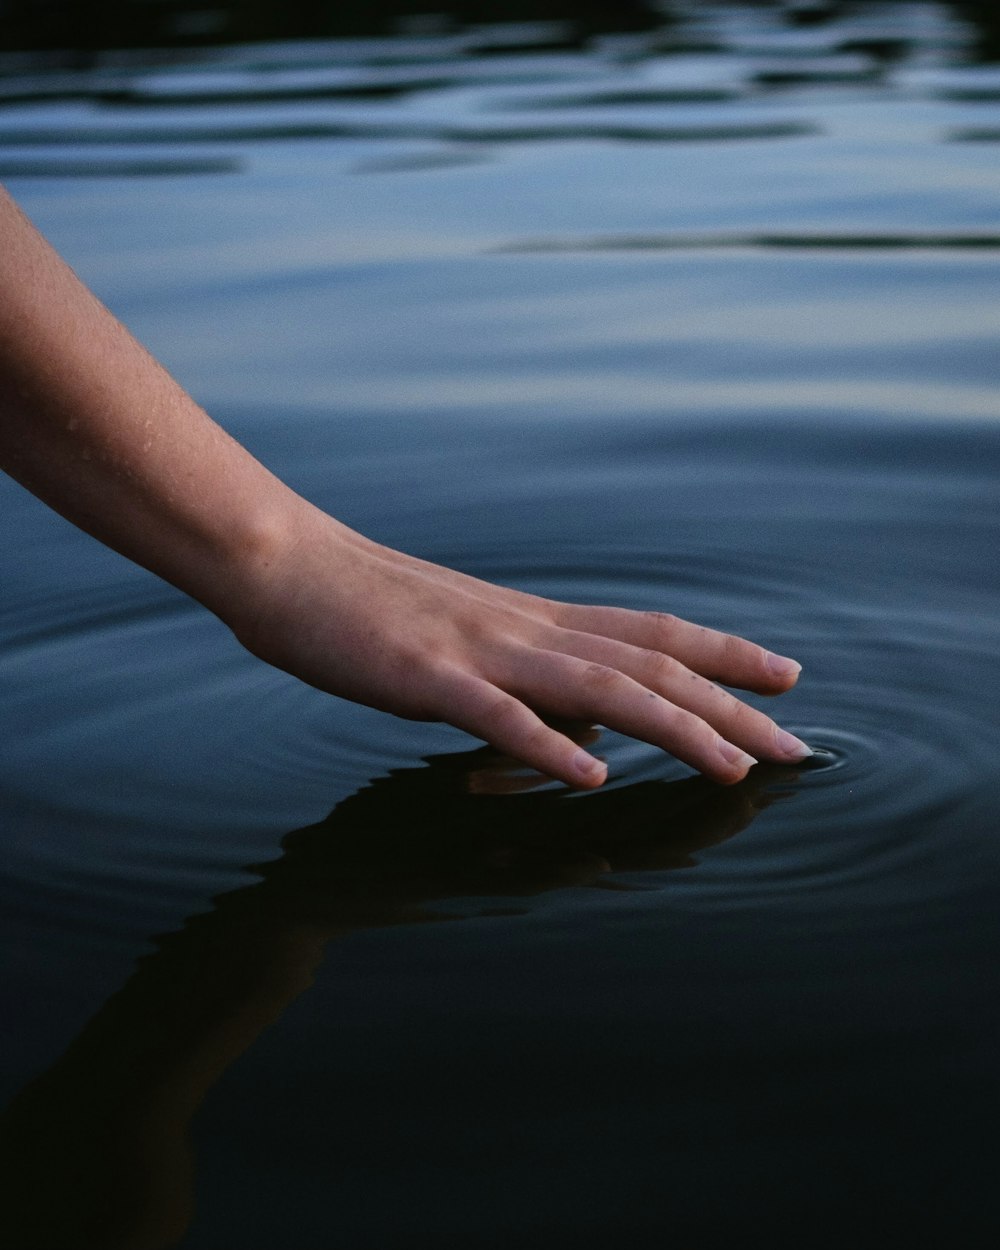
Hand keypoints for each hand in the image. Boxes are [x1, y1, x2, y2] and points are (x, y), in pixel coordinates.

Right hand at [230, 502, 810, 788]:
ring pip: (597, 689)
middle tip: (797, 743)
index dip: (723, 655)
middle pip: (648, 666)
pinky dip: (548, 746)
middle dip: (730, 706)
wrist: (288, 564)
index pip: (651, 634)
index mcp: (534, 620)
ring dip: (672, 729)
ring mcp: (480, 651)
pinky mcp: (426, 676)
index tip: (785, 676)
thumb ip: (526, 672)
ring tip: (734, 766)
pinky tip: (593, 781)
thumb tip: (583, 721)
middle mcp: (525, 629)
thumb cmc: (368, 602)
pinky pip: (497, 715)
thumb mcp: (465, 636)